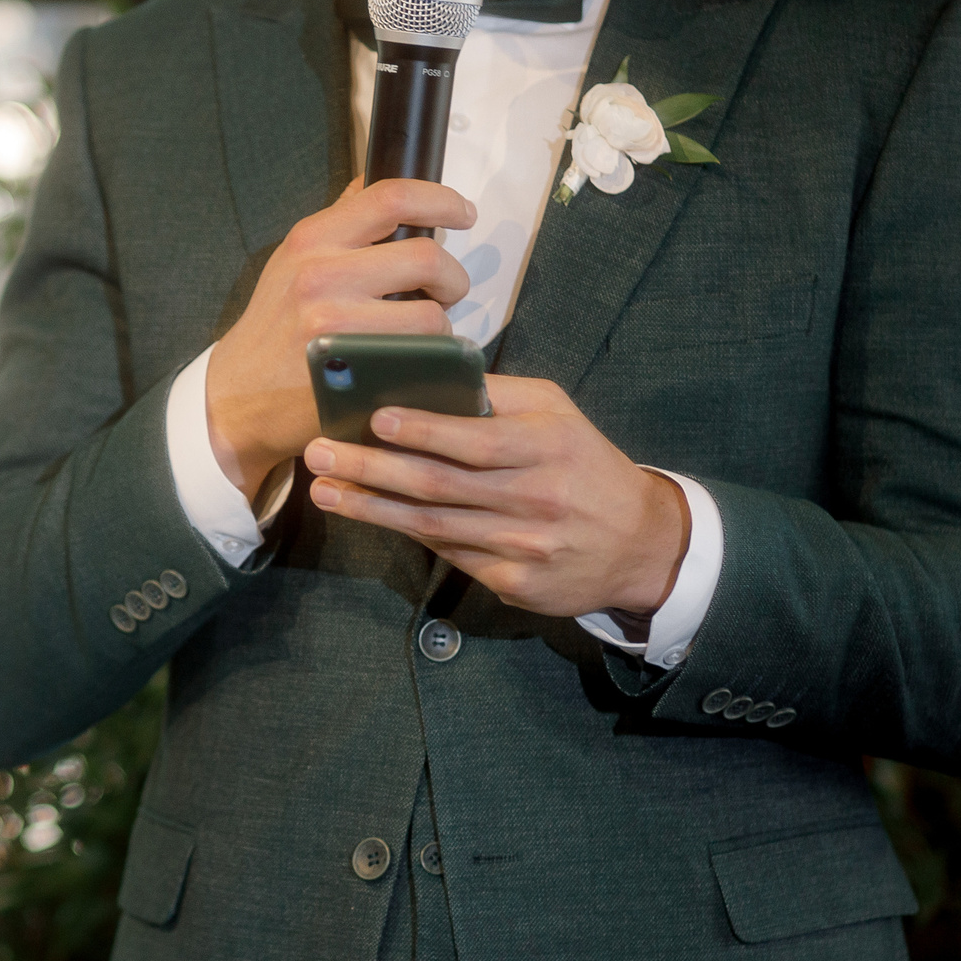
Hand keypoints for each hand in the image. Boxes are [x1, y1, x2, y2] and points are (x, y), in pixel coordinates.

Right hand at [205, 176, 477, 495]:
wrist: (236, 395)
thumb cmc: (273, 327)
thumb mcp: (292, 261)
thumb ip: (337, 223)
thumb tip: (372, 180)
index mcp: (312, 238)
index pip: (391, 197)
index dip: (440, 200)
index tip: (462, 213)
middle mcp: (320, 274)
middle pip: (426, 257)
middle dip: (453, 277)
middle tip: (447, 292)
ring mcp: (334, 323)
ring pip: (430, 315)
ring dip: (441, 328)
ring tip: (422, 335)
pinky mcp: (349, 368)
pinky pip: (417, 358)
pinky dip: (427, 361)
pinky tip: (412, 362)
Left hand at [302, 374, 690, 620]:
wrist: (640, 543)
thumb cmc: (582, 464)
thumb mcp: (556, 415)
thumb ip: (499, 396)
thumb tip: (427, 376)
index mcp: (548, 446)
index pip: (477, 441)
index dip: (423, 431)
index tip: (373, 417)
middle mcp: (538, 498)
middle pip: (442, 485)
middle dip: (373, 468)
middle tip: (319, 452)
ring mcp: (525, 547)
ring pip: (434, 526)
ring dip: (372, 507)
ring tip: (324, 489)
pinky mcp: (515, 584)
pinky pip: (450, 554)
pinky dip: (405, 535)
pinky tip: (369, 516)